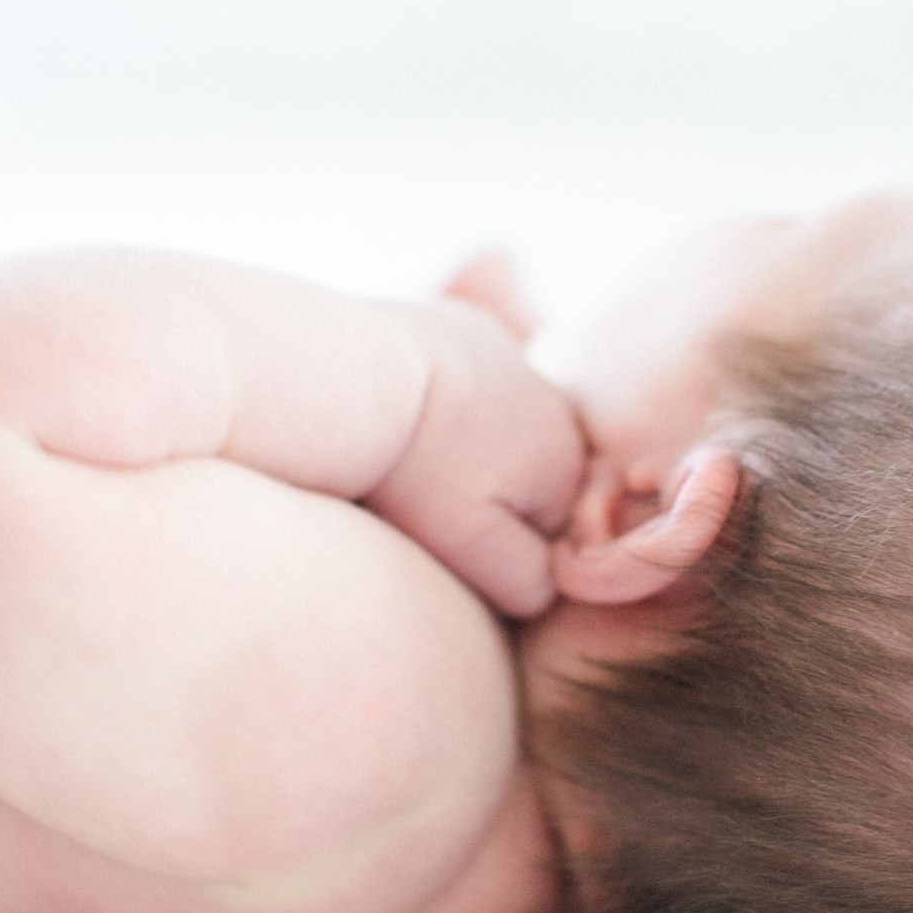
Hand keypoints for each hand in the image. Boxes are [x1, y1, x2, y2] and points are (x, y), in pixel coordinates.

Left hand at [365, 294, 586, 618]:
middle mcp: (552, 402)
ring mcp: (510, 356)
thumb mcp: (475, 550)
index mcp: (563, 460)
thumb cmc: (411, 469)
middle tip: (418, 494)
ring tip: (404, 452)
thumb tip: (547, 588)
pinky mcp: (464, 324)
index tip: (445, 534)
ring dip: (459, 443)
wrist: (349, 373)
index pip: (547, 525)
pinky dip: (436, 394)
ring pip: (492, 424)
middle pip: (523, 470)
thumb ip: (529, 581)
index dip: (496, 542)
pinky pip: (460, 377)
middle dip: (480, 488)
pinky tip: (398, 404)